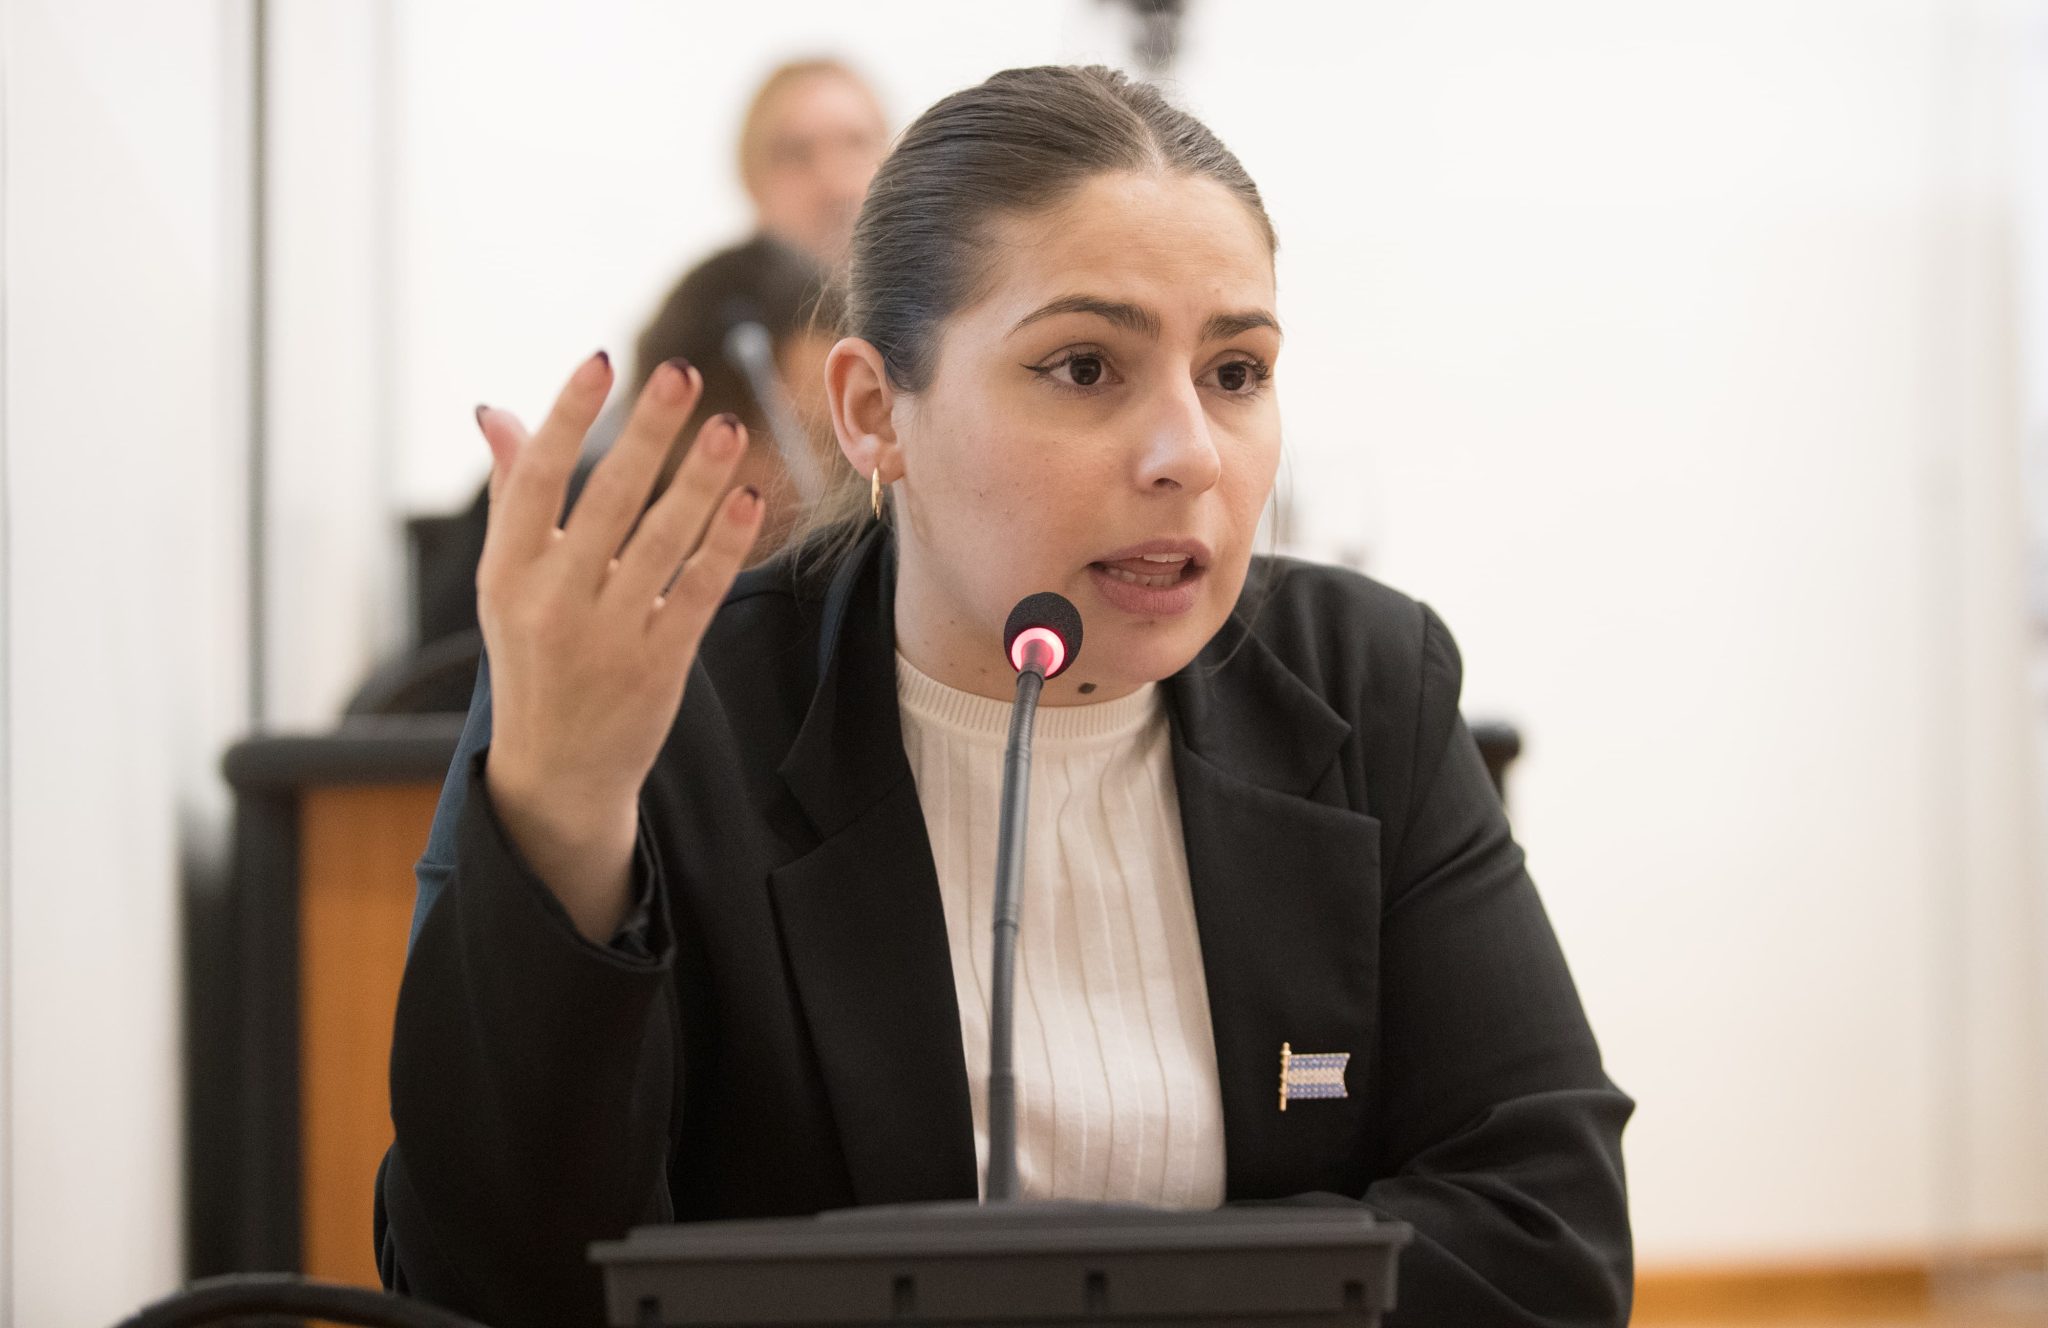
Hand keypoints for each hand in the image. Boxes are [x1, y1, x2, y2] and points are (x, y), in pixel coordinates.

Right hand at [473, 351, 763, 939]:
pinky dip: (723, 544)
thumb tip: (496, 411)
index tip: (599, 361)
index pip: (535, 481)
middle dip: (644, 433)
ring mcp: (606, 637)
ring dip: (698, 479)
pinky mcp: (658, 667)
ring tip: (730, 427)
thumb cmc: (535, 657)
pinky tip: (748, 498)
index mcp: (507, 572)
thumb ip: (512, 496)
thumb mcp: (507, 584)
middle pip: (603, 500)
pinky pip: (698, 592)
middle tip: (679, 372)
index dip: (567, 417)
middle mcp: (552, 602)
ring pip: (660, 542)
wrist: (558, 772)